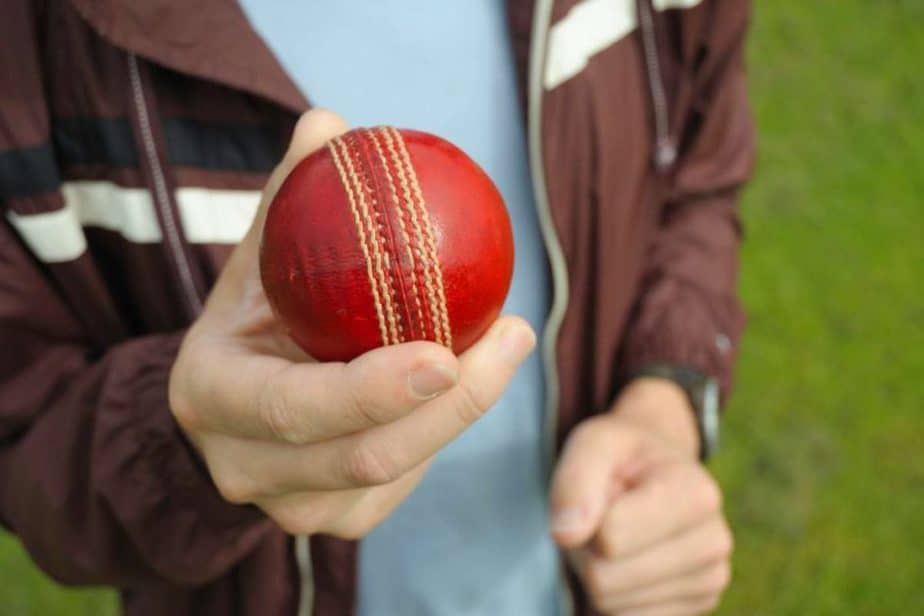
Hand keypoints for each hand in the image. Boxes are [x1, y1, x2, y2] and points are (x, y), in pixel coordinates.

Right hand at [168, 110, 535, 537]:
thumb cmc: (251, 316)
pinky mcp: (336, 522)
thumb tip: (330, 124)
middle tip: (515, 335)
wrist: (226, 402)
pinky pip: (407, 482)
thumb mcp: (258, 255)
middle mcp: (245, 468)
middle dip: (455, 405)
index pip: (293, 409)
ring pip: (398, 475)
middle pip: (366, 457)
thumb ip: (291, 194)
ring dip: (464, 414)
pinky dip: (444, 431)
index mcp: (214, 398)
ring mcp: (293, 508)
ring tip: (509, 344)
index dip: (372, 390)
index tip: (447, 350)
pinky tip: (466, 381)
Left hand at [550, 379, 731, 614]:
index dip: (585, 516)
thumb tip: (566, 534)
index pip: (610, 537)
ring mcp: (709, 581)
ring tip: (614, 536)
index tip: (603, 490)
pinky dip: (613, 595)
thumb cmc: (621, 457)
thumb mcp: (594, 443)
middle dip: (586, 549)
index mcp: (697, 494)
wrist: (656, 473)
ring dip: (596, 572)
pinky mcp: (697, 608)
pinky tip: (628, 561)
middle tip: (600, 517)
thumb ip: (575, 480)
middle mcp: (715, 543)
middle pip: (605, 578)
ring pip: (610, 604)